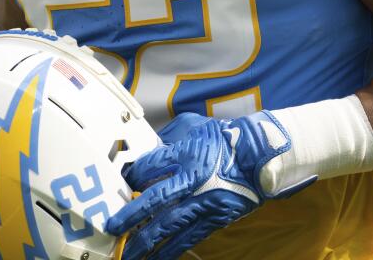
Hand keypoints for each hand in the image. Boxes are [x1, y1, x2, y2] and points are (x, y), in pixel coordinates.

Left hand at [105, 111, 314, 259]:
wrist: (260, 156)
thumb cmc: (226, 138)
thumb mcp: (193, 126)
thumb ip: (169, 136)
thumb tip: (148, 147)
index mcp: (186, 154)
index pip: (149, 167)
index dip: (132, 177)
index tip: (121, 184)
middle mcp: (193, 180)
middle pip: (155, 201)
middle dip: (131, 217)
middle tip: (112, 229)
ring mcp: (204, 202)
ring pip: (170, 225)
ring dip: (147, 241)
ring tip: (130, 255)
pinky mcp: (215, 217)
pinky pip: (190, 237)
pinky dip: (173, 249)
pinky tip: (158, 258)